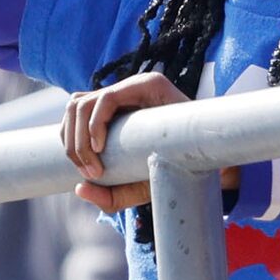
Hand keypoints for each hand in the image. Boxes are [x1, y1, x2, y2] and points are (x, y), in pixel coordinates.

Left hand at [59, 72, 240, 212]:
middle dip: (72, 143)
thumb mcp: (133, 188)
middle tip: (90, 172)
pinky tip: (100, 146)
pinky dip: (95, 123)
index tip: (86, 174)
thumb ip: (108, 195)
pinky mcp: (148, 83)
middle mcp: (122, 94)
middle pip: (74, 108)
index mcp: (115, 111)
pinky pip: (106, 98)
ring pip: (82, 101)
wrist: (210, 163)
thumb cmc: (172, 171)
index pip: (76, 115)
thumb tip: (78, 188)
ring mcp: (134, 86)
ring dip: (80, 136)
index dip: (69, 143)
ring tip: (95, 162)